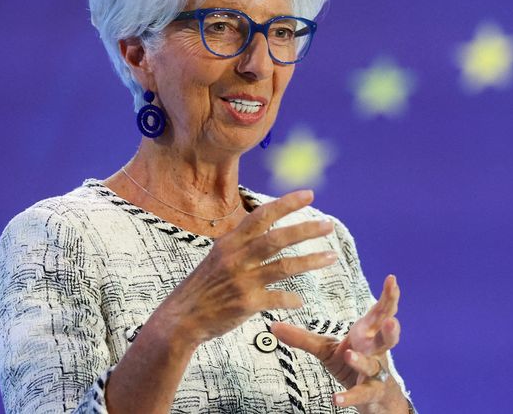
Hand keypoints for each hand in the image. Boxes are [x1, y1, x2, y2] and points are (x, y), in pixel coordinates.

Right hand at [158, 189, 336, 344]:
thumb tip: (265, 227)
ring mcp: (242, 280)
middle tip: (328, 224)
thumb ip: (241, 242)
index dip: (286, 203)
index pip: (262, 215)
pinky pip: (278, 299)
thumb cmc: (203, 286)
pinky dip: (292, 299)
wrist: (181, 318)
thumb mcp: (217, 256)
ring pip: (284, 267)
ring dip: (311, 261)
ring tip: (331, 257)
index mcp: (229, 241)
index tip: (309, 194)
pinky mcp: (246, 303)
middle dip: (306, 229)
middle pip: (278, 238)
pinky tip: (300, 301)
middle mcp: (236, 257)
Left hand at [272, 275, 407, 411]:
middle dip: (390, 329)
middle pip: (387, 339)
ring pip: (371, 366)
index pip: (381, 312)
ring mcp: (375, 372)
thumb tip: (273, 326)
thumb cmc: (352, 361)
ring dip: (361, 361)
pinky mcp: (369, 393)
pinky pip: (360, 394)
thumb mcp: (326, 347)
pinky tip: (336, 398)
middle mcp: (376, 351)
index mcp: (368, 333)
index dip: (388, 296)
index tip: (391, 279)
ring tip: (350, 355)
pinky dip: (349, 396)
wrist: (373, 397)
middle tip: (390, 321)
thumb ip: (302, 337)